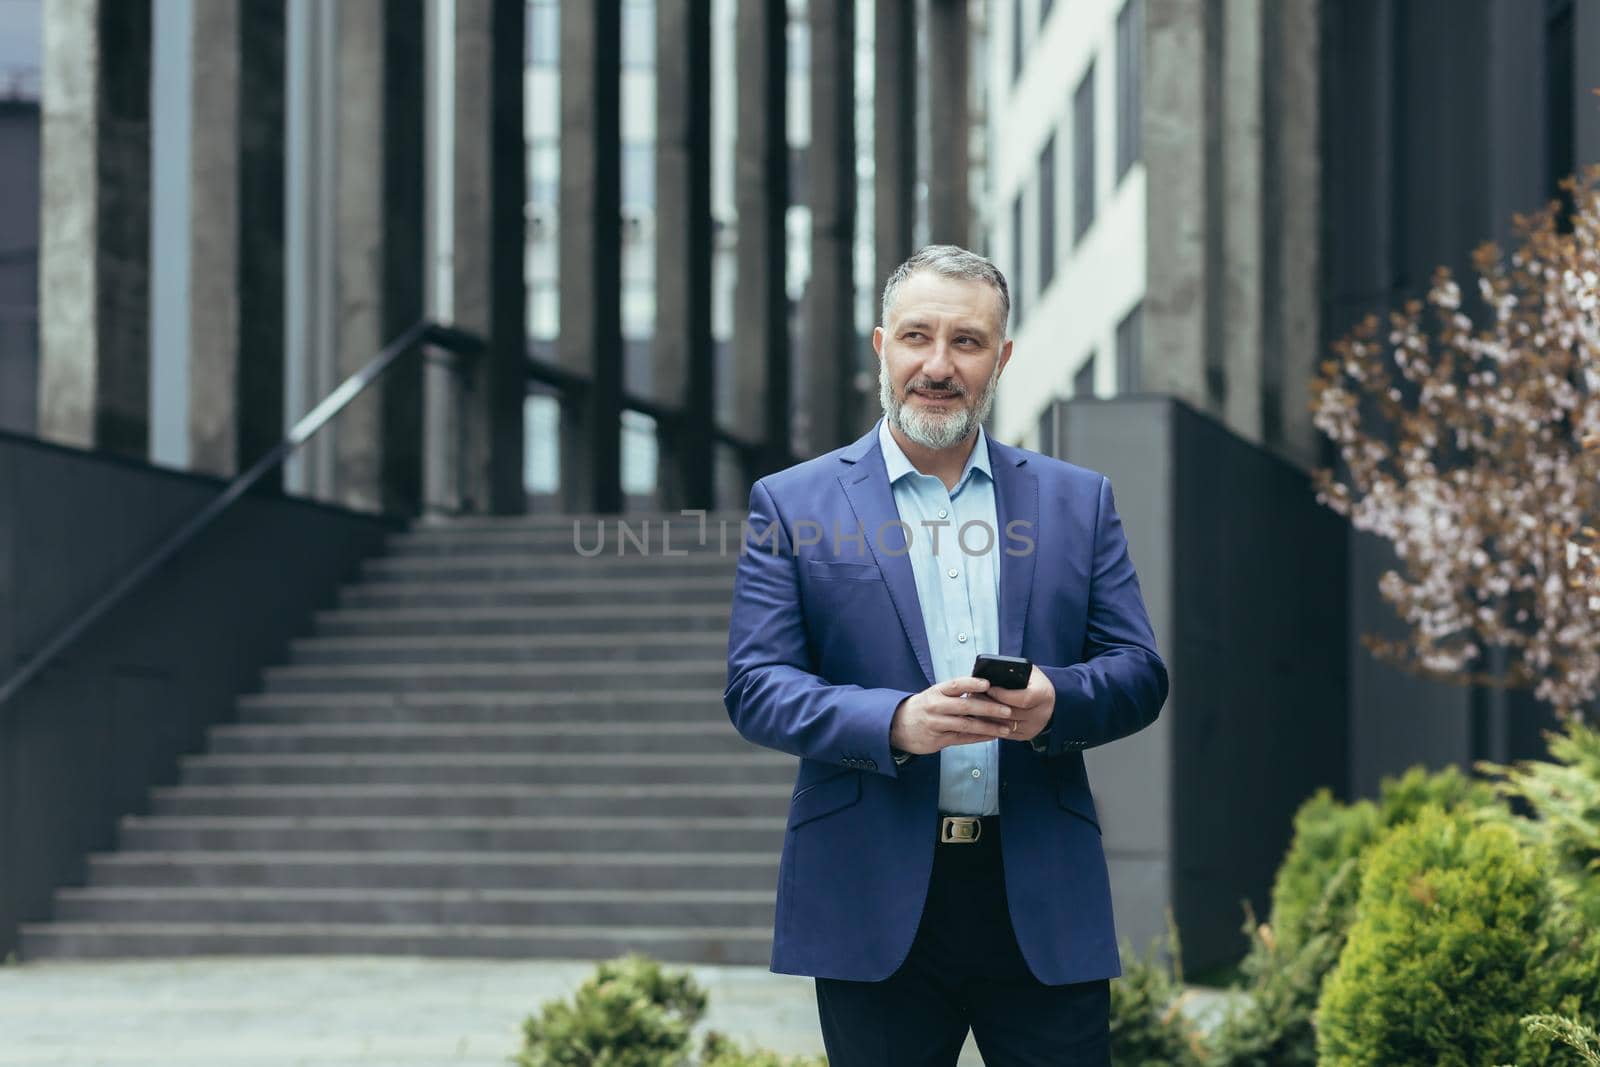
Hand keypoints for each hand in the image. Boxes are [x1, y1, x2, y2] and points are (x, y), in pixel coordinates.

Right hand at [889, 676, 1015, 754]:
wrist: (898, 726)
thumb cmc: (923, 708)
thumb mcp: (934, 695)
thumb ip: (955, 694)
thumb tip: (984, 689)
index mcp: (936, 692)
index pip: (955, 685)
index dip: (971, 683)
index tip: (988, 683)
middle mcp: (935, 707)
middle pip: (965, 706)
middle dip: (988, 708)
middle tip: (1007, 710)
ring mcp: (936, 724)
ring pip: (966, 725)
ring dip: (988, 727)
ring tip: (1005, 727)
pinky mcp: (938, 740)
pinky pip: (962, 738)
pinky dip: (979, 737)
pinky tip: (992, 736)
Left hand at [979, 665, 1054, 742]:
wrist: (1046, 698)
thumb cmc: (1033, 681)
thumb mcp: (1028, 671)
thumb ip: (1012, 672)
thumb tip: (987, 674)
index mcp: (1044, 695)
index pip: (1023, 699)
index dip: (1002, 694)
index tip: (987, 688)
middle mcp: (1041, 714)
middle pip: (1011, 713)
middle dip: (990, 704)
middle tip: (973, 696)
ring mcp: (1034, 727)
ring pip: (1005, 725)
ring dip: (986, 716)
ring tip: (973, 705)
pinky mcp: (1026, 735)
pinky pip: (1004, 733)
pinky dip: (990, 725)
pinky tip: (979, 716)